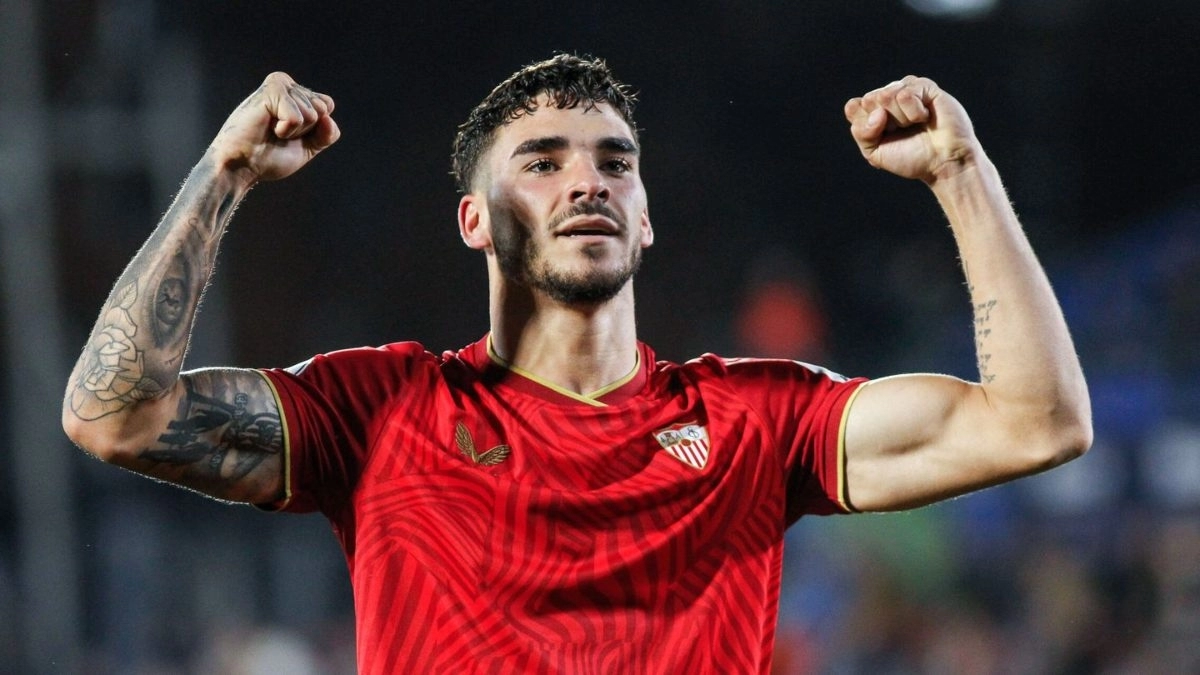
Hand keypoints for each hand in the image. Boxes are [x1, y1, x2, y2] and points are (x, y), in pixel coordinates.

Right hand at [207, 72, 340, 182]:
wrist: (243, 166)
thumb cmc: (269, 156)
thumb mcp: (309, 147)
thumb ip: (327, 134)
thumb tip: (327, 118)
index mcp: (295, 93)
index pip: (327, 105)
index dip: (315, 128)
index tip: (290, 134)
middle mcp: (287, 84)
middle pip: (322, 108)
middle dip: (306, 130)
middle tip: (279, 133)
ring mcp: (279, 85)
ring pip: (312, 114)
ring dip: (294, 131)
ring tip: (271, 130)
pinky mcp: (271, 90)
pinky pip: (297, 117)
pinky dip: (286, 130)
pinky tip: (267, 127)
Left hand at [844, 76, 979, 183]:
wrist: (943, 163)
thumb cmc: (912, 158)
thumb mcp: (875, 152)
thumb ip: (862, 132)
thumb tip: (877, 111)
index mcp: (874, 111)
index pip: (853, 107)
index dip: (865, 125)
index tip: (882, 138)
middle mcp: (889, 97)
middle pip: (869, 100)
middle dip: (884, 123)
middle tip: (903, 132)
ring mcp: (907, 89)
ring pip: (886, 95)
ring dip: (901, 118)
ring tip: (916, 124)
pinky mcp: (925, 86)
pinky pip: (905, 94)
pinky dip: (914, 112)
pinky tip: (926, 117)